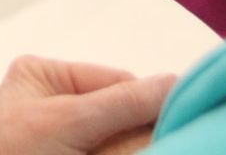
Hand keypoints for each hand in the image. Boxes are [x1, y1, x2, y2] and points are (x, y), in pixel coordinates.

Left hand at [0, 58, 175, 154]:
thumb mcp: (66, 122)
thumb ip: (120, 104)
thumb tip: (174, 84)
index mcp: (46, 78)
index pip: (117, 83)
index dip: (148, 105)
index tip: (179, 122)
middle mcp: (53, 107)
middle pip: (120, 118)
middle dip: (137, 135)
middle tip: (163, 139)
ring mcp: (59, 142)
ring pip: (116, 143)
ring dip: (127, 148)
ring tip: (149, 143)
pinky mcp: (68, 153)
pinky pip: (105, 151)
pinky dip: (113, 153)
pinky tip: (114, 152)